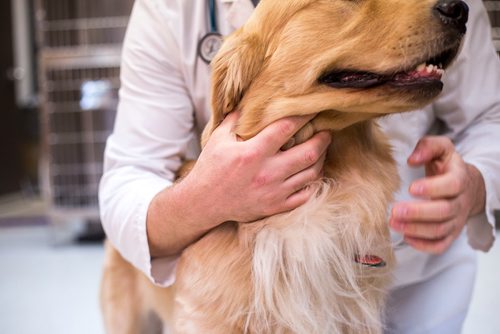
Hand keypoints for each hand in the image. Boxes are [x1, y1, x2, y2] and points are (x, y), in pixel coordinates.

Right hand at [179, 111, 331, 225]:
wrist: (204, 203)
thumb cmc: (211, 168)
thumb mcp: (218, 139)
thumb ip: (236, 119)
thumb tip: (250, 100)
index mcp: (253, 152)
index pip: (287, 128)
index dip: (303, 116)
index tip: (313, 109)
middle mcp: (267, 173)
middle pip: (308, 153)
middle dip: (322, 139)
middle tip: (327, 131)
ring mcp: (274, 192)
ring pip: (311, 174)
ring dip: (320, 160)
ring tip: (321, 150)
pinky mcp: (275, 206)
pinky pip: (305, 195)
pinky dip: (313, 183)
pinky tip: (312, 173)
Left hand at [390, 136, 485, 253]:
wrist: (466, 186)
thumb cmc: (447, 167)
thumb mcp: (441, 149)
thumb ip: (428, 147)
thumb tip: (412, 159)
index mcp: (459, 178)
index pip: (452, 185)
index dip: (433, 188)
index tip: (411, 188)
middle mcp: (460, 202)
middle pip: (444, 212)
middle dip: (418, 213)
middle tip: (395, 211)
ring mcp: (456, 220)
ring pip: (440, 230)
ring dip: (416, 229)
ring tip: (393, 223)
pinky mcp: (450, 233)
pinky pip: (440, 245)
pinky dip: (424, 245)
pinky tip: (406, 237)